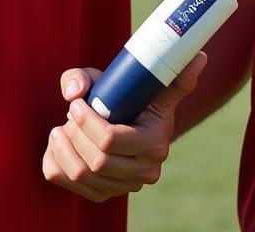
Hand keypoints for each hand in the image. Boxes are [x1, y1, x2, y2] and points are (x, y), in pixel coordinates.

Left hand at [41, 53, 207, 202]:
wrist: (129, 119)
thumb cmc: (128, 92)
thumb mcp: (137, 76)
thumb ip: (158, 66)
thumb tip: (198, 58)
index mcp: (155, 143)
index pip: (111, 140)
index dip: (87, 121)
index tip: (77, 102)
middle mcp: (145, 172)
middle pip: (95, 161)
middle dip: (74, 133)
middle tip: (70, 111)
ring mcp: (124, 187)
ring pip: (80, 175)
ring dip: (63, 147)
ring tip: (61, 127)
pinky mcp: (104, 195)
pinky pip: (69, 186)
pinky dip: (56, 163)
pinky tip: (59, 144)